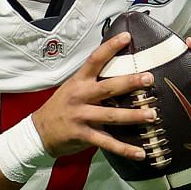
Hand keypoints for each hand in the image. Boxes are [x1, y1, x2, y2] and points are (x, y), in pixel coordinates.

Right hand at [31, 31, 155, 160]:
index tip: (126, 37)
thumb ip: (92, 83)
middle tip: (149, 79)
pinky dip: (125, 149)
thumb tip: (120, 76)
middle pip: (108, 87)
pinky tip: (141, 153)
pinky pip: (107, 142)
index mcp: (79, 82)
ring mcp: (81, 117)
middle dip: (130, 82)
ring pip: (112, 115)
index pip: (95, 60)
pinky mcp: (83, 135)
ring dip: (133, 116)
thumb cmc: (60, 109)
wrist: (38, 132)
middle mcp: (80, 97)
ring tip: (152, 115)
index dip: (110, 47)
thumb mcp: (72, 89)